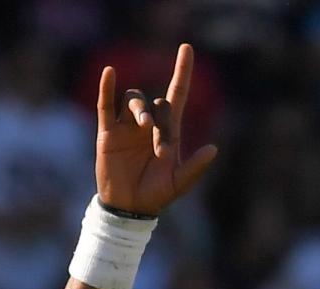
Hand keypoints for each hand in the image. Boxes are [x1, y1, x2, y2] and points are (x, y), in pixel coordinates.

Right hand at [96, 42, 216, 215]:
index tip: (187, 48)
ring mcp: (127, 127)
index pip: (176, 95)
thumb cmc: (155, 196)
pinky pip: (106, 104)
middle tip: (160, 150)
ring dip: (140, 108)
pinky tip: (110, 73)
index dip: (182, 72)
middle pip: (156, 104)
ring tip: (144, 127)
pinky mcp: (108, 132)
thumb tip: (214, 149)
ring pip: (134, 100)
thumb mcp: (178, 184)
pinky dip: (107, 88)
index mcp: (168, 133)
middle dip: (160, 121)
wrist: (129, 208)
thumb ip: (195, 168)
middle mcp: (148, 125)